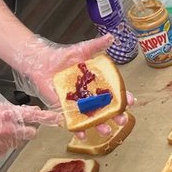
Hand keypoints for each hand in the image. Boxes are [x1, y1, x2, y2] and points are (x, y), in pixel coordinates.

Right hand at [0, 99, 59, 156]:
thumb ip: (14, 110)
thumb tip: (32, 111)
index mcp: (7, 114)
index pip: (34, 116)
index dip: (48, 118)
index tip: (59, 119)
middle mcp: (8, 130)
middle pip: (30, 133)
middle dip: (28, 130)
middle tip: (15, 126)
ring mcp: (3, 143)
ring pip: (18, 142)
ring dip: (12, 137)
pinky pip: (7, 149)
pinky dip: (2, 145)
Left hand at [11, 34, 132, 136]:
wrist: (40, 62)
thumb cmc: (62, 57)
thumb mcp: (82, 50)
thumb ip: (97, 45)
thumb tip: (111, 37)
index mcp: (97, 84)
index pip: (114, 93)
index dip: (123, 98)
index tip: (130, 101)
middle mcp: (90, 96)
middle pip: (107, 109)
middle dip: (116, 116)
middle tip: (122, 120)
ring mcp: (78, 104)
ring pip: (92, 118)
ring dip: (100, 126)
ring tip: (106, 131)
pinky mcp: (64, 109)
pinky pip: (73, 122)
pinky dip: (77, 129)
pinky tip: (82, 134)